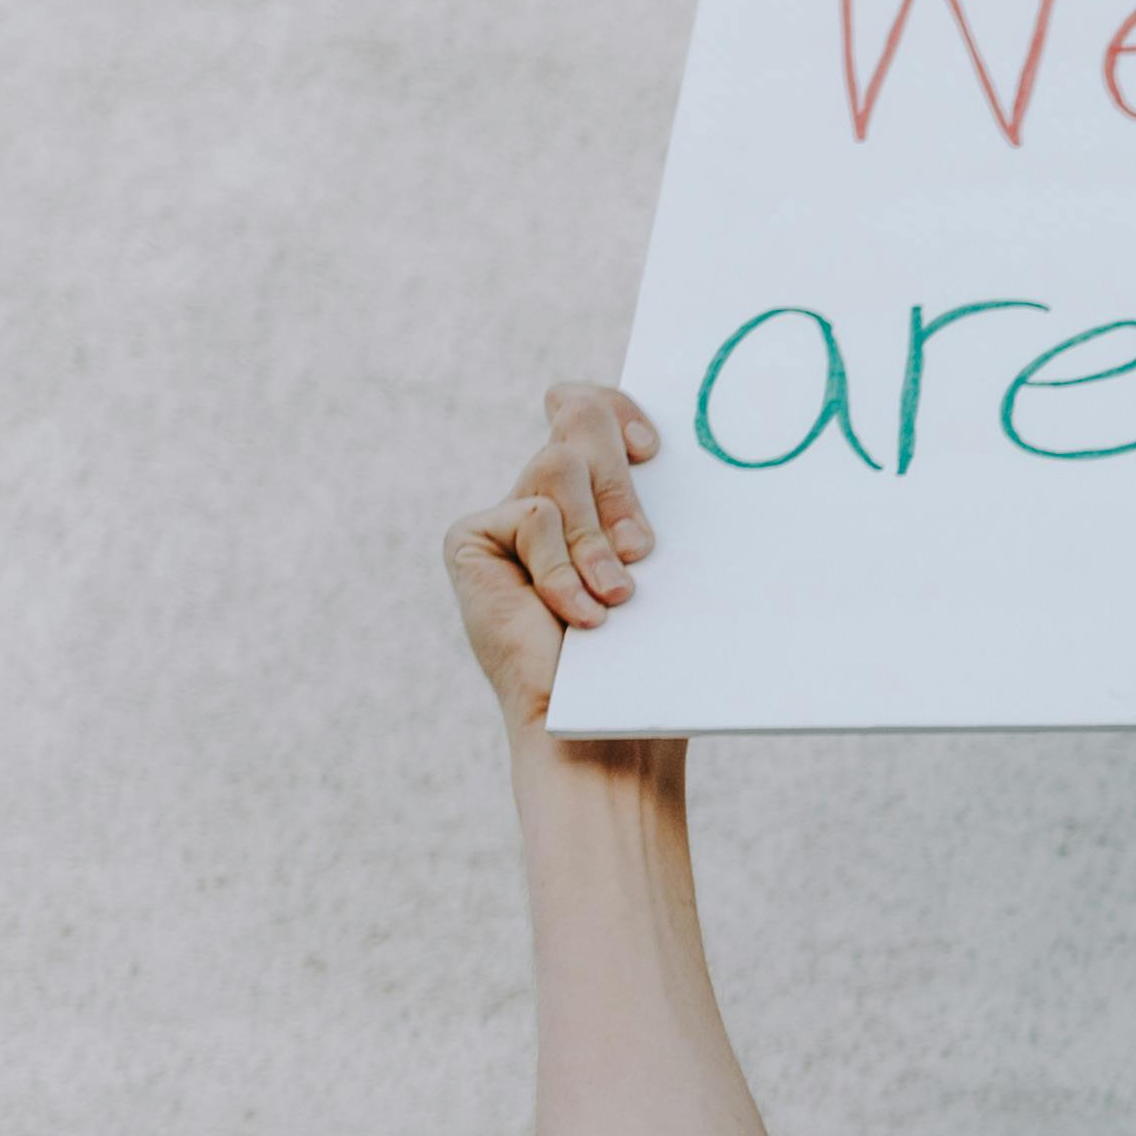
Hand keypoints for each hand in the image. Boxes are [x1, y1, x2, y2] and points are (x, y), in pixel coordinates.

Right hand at [441, 382, 661, 731]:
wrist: (601, 728)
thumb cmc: (643, 661)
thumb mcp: (661, 566)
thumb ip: (653, 502)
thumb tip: (663, 442)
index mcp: (597, 494)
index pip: (595, 408)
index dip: (619, 408)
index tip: (654, 449)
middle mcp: (549, 495)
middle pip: (577, 418)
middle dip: (619, 479)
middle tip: (642, 548)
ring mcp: (508, 517)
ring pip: (558, 465)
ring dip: (596, 538)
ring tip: (617, 596)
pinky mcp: (471, 540)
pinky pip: (531, 514)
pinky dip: (562, 568)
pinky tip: (578, 616)